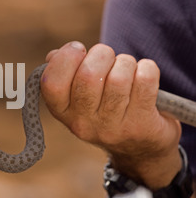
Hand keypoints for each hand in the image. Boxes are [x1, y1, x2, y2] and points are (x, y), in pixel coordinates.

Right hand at [40, 42, 181, 187]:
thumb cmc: (105, 108)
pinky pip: (145, 80)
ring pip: (119, 76)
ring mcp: (112, 127)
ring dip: (126, 62)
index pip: (51, 82)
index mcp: (61, 112)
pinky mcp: (141, 124)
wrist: (140, 147)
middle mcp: (83, 123)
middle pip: (89, 75)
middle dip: (102, 54)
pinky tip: (144, 75)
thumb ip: (63, 73)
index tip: (79, 50)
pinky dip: (147, 68)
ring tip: (127, 69)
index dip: (65, 57)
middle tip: (108, 58)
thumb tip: (54, 55)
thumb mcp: (77, 97)